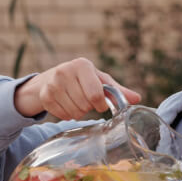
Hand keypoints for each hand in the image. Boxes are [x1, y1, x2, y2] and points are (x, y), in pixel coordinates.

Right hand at [14, 57, 140, 119]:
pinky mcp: (45, 96)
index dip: (100, 104)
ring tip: (76, 102)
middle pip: (85, 105)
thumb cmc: (83, 80)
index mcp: (82, 65)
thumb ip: (118, 91)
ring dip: (79, 113)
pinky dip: (67, 115)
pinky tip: (66, 105)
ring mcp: (52, 84)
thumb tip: (137, 98)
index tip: (100, 103)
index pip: (95, 94)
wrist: (51, 79)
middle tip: (85, 100)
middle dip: (89, 108)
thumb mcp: (100, 81)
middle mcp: (65, 71)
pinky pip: (63, 116)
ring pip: (74, 112)